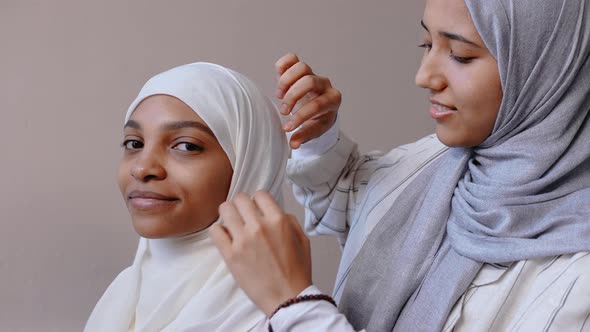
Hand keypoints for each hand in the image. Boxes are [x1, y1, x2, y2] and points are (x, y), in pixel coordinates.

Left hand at [209, 191, 312, 315]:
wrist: (288, 298)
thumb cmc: (296, 272)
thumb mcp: (302, 240)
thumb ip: (289, 220)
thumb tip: (276, 211)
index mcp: (278, 221)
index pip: (260, 194)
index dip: (258, 200)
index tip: (257, 208)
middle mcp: (259, 226)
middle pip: (240, 199)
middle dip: (241, 204)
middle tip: (242, 214)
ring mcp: (242, 240)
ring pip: (225, 210)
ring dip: (228, 214)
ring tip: (232, 223)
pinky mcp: (230, 255)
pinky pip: (215, 231)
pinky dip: (218, 231)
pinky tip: (225, 237)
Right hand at [275, 53, 341, 148]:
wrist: (317, 109)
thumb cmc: (317, 120)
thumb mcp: (314, 130)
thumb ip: (304, 136)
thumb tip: (293, 145)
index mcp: (332, 100)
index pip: (316, 105)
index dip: (300, 117)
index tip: (287, 128)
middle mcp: (324, 84)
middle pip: (309, 81)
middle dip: (293, 96)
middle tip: (284, 111)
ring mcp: (312, 74)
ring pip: (301, 67)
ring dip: (286, 82)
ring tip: (279, 96)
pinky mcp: (300, 69)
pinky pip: (291, 59)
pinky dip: (282, 66)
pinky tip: (278, 80)